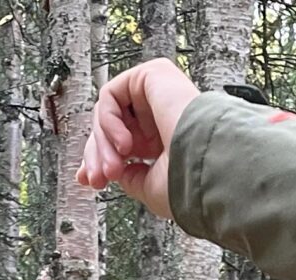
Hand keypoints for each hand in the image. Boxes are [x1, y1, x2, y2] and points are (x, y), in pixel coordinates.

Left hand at [75, 57, 199, 221]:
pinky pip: (111, 95)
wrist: (208, 163)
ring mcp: (157, 93)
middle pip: (111, 126)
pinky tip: (124, 144)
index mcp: (164, 138)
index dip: (100, 158)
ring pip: (108, 112)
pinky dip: (109, 122)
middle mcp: (161, 115)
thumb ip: (130, 178)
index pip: (123, 141)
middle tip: (97, 178)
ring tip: (113, 168)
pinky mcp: (152, 75)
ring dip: (103, 144)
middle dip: (98, 154)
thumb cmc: (191, 180)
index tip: (88, 180)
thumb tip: (117, 173)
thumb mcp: (151, 188)